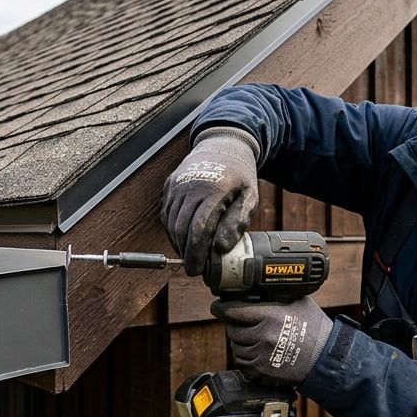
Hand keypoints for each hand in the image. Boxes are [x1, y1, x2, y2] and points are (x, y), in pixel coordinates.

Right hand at [162, 127, 259, 274]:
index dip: (197, 254)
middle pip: (181, 229)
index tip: (198, 270)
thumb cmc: (239, 176)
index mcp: (213, 190)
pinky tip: (184, 238)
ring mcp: (177, 185)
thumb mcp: (250, 197)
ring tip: (191, 254)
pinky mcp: (169, 185)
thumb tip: (221, 249)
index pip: (199, 229)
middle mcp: (190, 186)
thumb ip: (238, 223)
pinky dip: (173, 230)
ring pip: (171, 224)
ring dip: (178, 243)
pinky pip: (166, 214)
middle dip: (186, 253)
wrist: (222, 146)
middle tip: (194, 268)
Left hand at [211, 296, 332, 385]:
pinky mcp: (262, 371)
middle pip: (232, 330)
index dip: (221, 308)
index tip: (217, 307)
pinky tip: (258, 353)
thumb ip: (274, 296)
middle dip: (236, 326)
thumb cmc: (314, 328)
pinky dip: (246, 358)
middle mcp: (263, 335)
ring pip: (236, 348)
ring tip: (256, 340)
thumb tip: (253, 290)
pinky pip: (242, 363)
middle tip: (246, 325)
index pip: (233, 310)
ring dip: (241, 343)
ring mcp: (262, 355)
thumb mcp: (297, 302)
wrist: (324, 357)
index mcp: (270, 315)